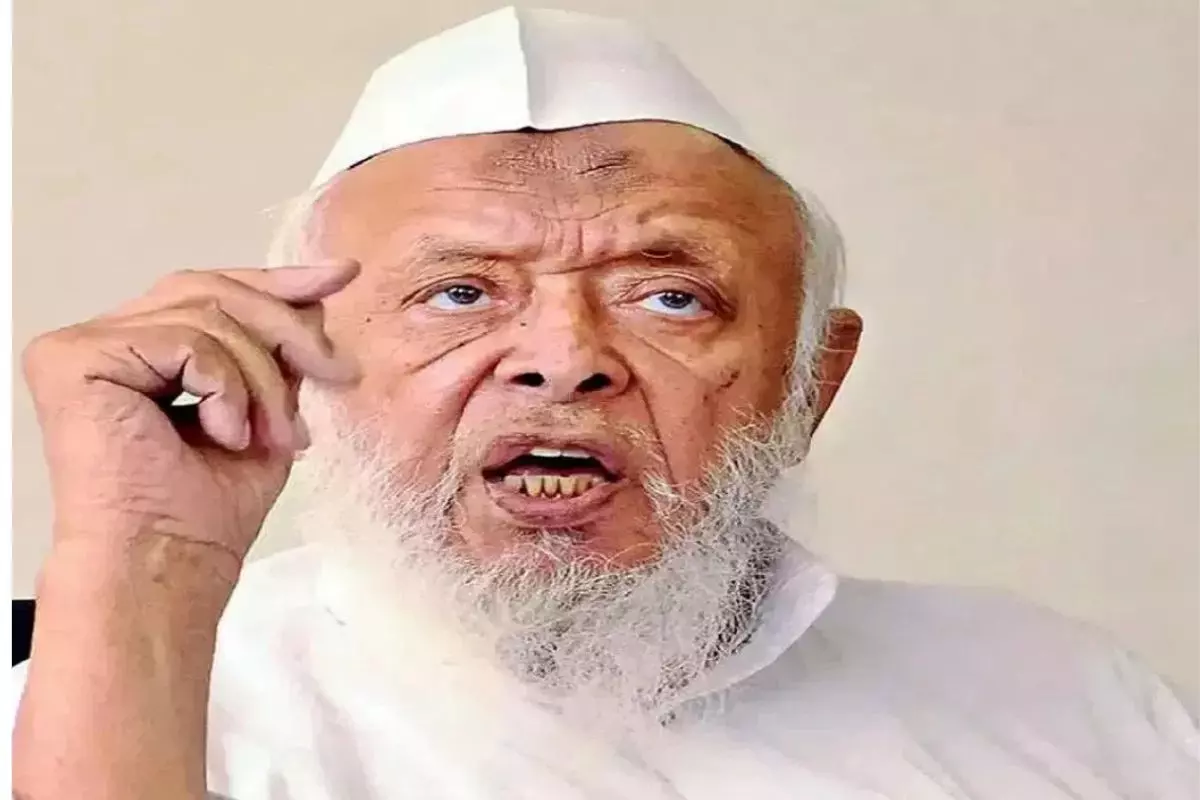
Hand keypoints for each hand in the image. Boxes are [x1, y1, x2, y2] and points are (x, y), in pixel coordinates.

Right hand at [22, 259, 360, 563]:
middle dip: (287, 328)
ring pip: (209, 315)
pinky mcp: (73, 359)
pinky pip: (186, 342)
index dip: (279, 280)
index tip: (340, 275)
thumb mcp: (264, 413)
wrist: (166, 566)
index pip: (213, 290)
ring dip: (263, 378)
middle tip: (336, 370)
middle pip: (213, 289)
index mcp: (144, 350)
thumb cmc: (203, 514)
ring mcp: (83, 346)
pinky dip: (226, 389)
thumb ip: (278, 355)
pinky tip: (225, 435)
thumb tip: (316, 299)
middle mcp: (106, 340)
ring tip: (273, 435)